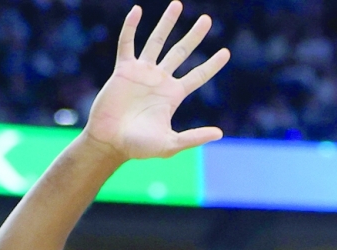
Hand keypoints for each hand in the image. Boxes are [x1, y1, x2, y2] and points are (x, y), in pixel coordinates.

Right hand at [86, 3, 228, 161]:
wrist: (111, 142)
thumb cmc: (140, 147)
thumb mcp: (170, 144)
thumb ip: (194, 137)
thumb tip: (219, 133)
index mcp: (173, 96)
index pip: (197, 75)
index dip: (212, 65)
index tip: (226, 52)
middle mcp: (160, 80)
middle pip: (181, 52)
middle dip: (194, 36)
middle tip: (207, 20)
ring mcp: (142, 72)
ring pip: (157, 41)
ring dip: (167, 23)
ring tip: (178, 5)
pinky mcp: (123, 69)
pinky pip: (127, 43)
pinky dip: (131, 27)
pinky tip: (137, 11)